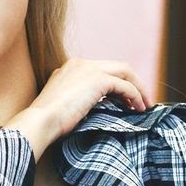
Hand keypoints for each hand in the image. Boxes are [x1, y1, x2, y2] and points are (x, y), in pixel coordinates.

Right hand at [6, 58, 153, 160]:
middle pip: (117, 67)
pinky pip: (125, 85)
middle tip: (142, 102)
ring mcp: (89, 69)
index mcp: (70, 68)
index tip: (126, 100)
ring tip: (144, 106)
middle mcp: (80, 63)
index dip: (117, 83)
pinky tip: (138, 108)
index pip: (102, 70)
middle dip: (133, 83)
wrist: (41, 121)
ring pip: (125, 72)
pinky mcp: (98, 79)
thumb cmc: (48, 122)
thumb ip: (79, 99)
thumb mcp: (64, 105)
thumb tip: (97, 109)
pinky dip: (135, 95)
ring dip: (138, 88)